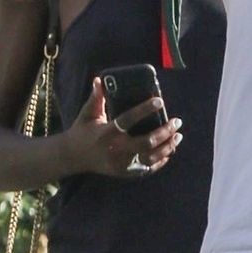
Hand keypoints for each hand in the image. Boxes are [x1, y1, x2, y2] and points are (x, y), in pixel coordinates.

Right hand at [66, 78, 181, 178]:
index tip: (159, 101)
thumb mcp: (87, 114)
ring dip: (167, 146)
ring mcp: (121, 164)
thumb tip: (99, 79)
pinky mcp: (125, 172)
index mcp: (106, 132)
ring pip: (150, 157)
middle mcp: (115, 150)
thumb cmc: (82, 131)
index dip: (144, 110)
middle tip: (177, 121)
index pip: (128, 119)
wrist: (73, 157)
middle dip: (165, 132)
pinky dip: (161, 160)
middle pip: (146, 142)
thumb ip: (96, 98)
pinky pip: (147, 168)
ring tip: (178, 136)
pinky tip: (170, 150)